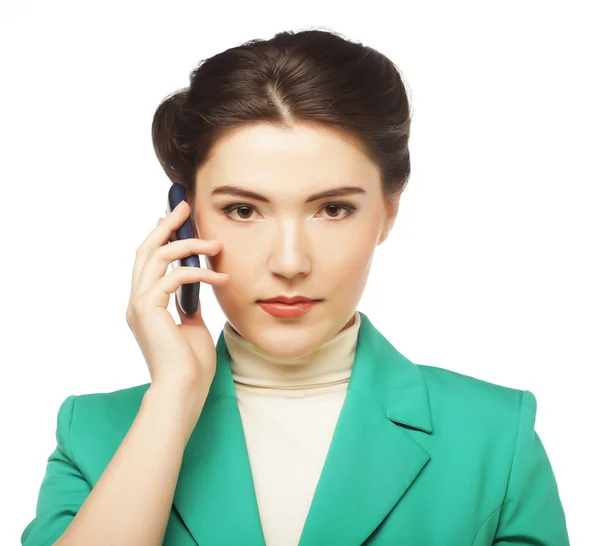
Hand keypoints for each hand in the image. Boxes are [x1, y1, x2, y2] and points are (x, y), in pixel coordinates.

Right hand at [125, 200, 228, 393]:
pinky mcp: (148, 309)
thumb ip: (189, 304)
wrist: (184, 390)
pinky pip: (173, 277)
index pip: (148, 261)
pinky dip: (198, 272)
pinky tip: (220, 276)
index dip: (160, 237)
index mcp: (145, 305)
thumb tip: (197, 288)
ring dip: (188, 245)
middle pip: (146, 250)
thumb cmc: (190, 365)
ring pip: (157, 257)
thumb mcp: (192, 326)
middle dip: (166, 225)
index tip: (176, 220)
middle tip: (184, 205)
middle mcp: (137, 301)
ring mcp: (139, 304)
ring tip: (216, 243)